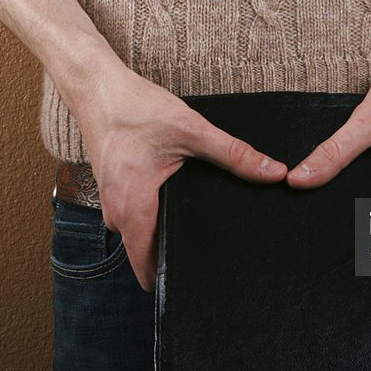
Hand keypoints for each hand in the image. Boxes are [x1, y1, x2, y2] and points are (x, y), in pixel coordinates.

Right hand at [53, 56, 287, 291]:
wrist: (96, 87)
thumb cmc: (134, 107)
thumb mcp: (191, 129)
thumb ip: (233, 154)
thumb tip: (274, 173)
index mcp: (133, 209)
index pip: (150, 269)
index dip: (177, 281)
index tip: (207, 282)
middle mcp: (118, 216)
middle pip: (151, 256)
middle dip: (183, 259)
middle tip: (222, 257)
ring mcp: (114, 206)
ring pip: (146, 237)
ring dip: (172, 236)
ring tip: (210, 230)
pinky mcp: (117, 193)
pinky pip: (141, 219)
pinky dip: (162, 217)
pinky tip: (188, 205)